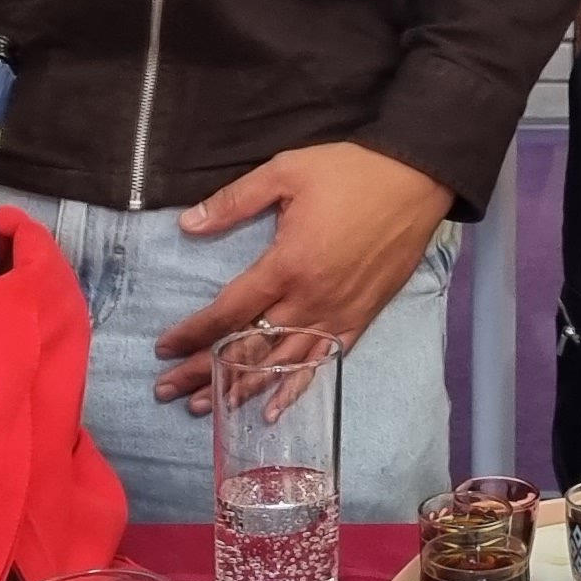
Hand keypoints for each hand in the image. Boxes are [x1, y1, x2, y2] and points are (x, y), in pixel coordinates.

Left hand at [149, 141, 452, 409]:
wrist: (416, 180)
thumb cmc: (350, 172)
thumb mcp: (286, 172)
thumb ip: (235, 201)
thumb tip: (187, 225)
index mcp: (287, 265)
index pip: (229, 311)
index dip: (193, 333)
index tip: (163, 349)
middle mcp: (310, 300)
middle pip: (249, 347)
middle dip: (204, 372)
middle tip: (167, 392)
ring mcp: (337, 314)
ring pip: (282, 363)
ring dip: (243, 387)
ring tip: (208, 407)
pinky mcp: (360, 318)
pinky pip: (323, 361)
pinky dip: (296, 387)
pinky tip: (274, 408)